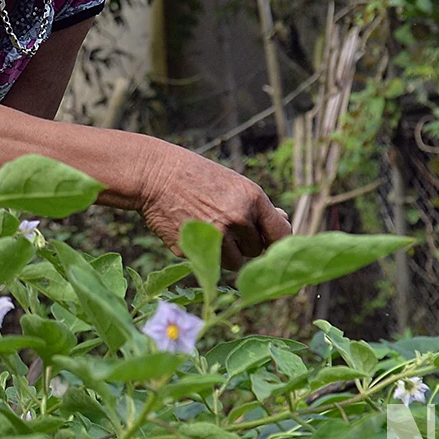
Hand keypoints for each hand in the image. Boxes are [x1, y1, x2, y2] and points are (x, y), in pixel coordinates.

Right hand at [132, 138, 289, 268]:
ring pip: (235, 262)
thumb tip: (284, 221)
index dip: (277, 242)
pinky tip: (191, 230)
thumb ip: (257, 207)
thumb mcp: (232, 184)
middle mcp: (238, 218)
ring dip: (226, 253)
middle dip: (245, 244)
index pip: (281, 234)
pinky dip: (204, 254)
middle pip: (256, 250)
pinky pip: (210, 262)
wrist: (154, 175)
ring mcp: (216, 236)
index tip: (271, 244)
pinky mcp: (195, 250)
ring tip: (209, 230)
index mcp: (252, 199)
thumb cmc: (196, 177)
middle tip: (225, 225)